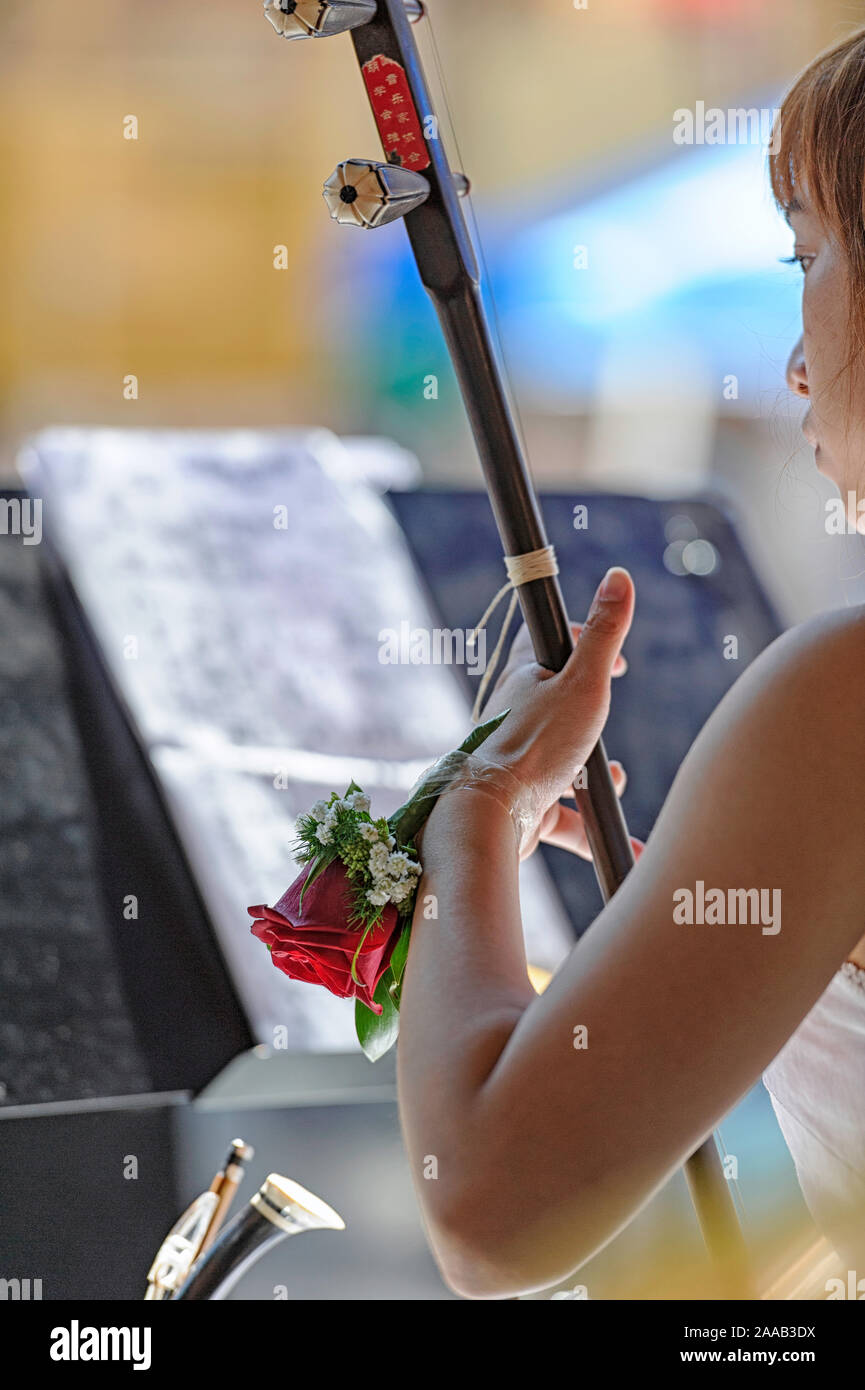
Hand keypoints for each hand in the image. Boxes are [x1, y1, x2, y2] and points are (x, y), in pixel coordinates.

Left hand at [473, 566, 638, 856]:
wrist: (491, 816)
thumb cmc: (536, 745)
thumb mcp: (583, 682)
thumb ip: (604, 633)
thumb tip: (619, 574)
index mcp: (523, 683)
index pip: (547, 650)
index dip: (583, 646)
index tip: (617, 664)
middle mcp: (516, 722)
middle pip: (558, 711)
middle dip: (593, 722)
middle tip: (606, 726)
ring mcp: (518, 767)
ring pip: (563, 766)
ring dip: (595, 777)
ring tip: (612, 783)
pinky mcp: (523, 809)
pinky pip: (564, 818)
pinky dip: (592, 830)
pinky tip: (627, 849)